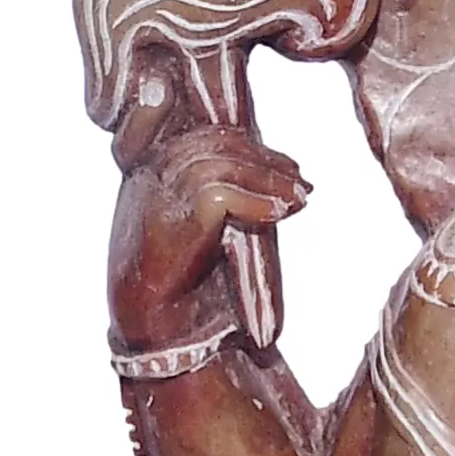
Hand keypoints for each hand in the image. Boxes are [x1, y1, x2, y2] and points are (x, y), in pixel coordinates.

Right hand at [108, 101, 309, 347]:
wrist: (161, 321)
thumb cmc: (188, 273)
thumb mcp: (209, 219)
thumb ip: (231, 188)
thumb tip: (285, 169)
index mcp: (156, 166)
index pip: (208, 135)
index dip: (254, 147)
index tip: (292, 167)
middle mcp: (150, 171)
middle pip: (219, 143)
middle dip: (269, 161)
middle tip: (303, 182)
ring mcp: (155, 191)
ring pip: (223, 162)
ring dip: (271, 180)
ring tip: (301, 199)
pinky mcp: (168, 216)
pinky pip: (219, 193)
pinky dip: (257, 201)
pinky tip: (281, 213)